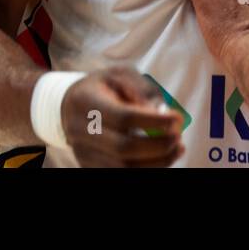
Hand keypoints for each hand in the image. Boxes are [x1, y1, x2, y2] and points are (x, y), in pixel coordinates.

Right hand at [59, 66, 185, 166]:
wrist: (69, 106)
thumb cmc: (101, 87)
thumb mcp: (120, 74)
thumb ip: (142, 89)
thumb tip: (163, 112)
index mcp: (87, 102)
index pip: (123, 117)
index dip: (153, 121)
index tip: (177, 118)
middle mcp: (81, 131)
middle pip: (124, 148)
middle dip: (158, 145)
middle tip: (178, 136)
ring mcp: (84, 153)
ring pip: (123, 168)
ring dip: (157, 162)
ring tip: (177, 149)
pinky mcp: (90, 167)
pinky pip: (121, 175)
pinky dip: (147, 169)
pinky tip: (163, 158)